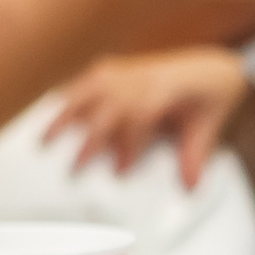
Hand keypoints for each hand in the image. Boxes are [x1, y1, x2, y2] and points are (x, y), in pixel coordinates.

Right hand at [48, 48, 250, 185]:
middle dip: (91, 138)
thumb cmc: (208, 99)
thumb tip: (191, 187)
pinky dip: (66, 95)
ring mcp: (125, 70)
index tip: (121, 171)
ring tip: (43, 140)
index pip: (140, 116)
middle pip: (109, 107)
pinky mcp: (114, 67)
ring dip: (65, 114)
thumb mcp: (208, 127)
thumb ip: (196, 156)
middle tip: (74, 169)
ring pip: (89, 91)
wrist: (210, 67)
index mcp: (165, 89)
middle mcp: (140, 77)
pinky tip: (48, 111)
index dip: (128, 144)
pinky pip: (85, 80)